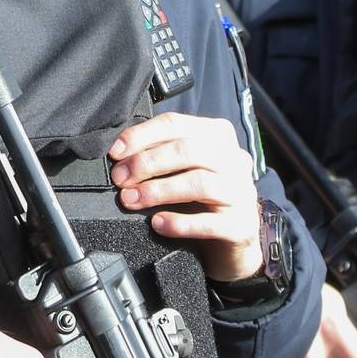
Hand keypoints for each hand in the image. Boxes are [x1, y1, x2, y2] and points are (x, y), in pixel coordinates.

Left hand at [109, 112, 263, 281]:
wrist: (237, 233)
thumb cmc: (203, 194)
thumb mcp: (186, 166)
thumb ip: (162, 153)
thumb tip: (120, 154)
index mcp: (218, 135)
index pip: (176, 124)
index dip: (142, 136)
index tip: (116, 152)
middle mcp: (234, 159)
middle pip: (188, 151)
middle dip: (147, 163)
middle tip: (120, 179)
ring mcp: (241, 192)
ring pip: (199, 183)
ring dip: (158, 190)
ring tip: (131, 200)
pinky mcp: (240, 225)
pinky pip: (208, 223)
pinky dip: (179, 223)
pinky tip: (158, 223)